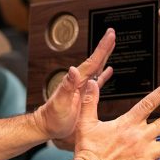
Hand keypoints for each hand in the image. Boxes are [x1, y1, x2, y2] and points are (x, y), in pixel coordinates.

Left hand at [35, 28, 114, 146]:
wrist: (47, 126)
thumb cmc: (52, 118)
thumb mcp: (60, 102)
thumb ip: (66, 86)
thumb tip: (73, 69)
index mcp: (76, 81)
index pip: (92, 61)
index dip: (102, 48)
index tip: (110, 35)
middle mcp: (79, 81)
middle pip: (95, 60)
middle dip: (104, 47)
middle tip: (112, 33)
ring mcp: (81, 87)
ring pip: (97, 68)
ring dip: (104, 56)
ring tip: (112, 45)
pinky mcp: (84, 94)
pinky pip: (97, 80)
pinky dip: (104, 73)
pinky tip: (109, 70)